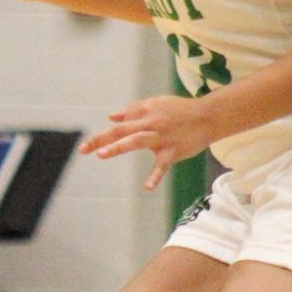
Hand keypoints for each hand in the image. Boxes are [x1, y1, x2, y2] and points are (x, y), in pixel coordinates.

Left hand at [80, 93, 214, 191]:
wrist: (208, 116)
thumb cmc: (180, 110)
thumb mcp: (156, 104)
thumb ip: (133, 110)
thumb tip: (111, 117)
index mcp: (144, 115)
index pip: (119, 125)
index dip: (102, 136)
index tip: (85, 147)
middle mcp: (150, 125)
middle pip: (121, 131)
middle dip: (101, 139)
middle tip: (83, 149)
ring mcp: (161, 138)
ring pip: (136, 141)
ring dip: (118, 147)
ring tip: (102, 155)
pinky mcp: (173, 151)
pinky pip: (162, 165)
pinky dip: (155, 176)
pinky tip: (147, 187)